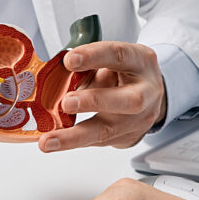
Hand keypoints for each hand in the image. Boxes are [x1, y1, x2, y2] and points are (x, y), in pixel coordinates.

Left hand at [39, 41, 166, 151]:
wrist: (149, 94)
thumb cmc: (126, 72)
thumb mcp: (112, 60)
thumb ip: (90, 65)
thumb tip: (54, 72)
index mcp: (141, 61)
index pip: (119, 56)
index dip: (94, 56)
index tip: (69, 60)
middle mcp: (147, 91)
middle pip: (128, 100)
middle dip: (95, 101)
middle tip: (67, 103)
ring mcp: (140, 119)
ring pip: (109, 130)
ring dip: (75, 136)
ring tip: (49, 140)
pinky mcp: (128, 137)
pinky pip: (99, 141)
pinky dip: (74, 142)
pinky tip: (56, 143)